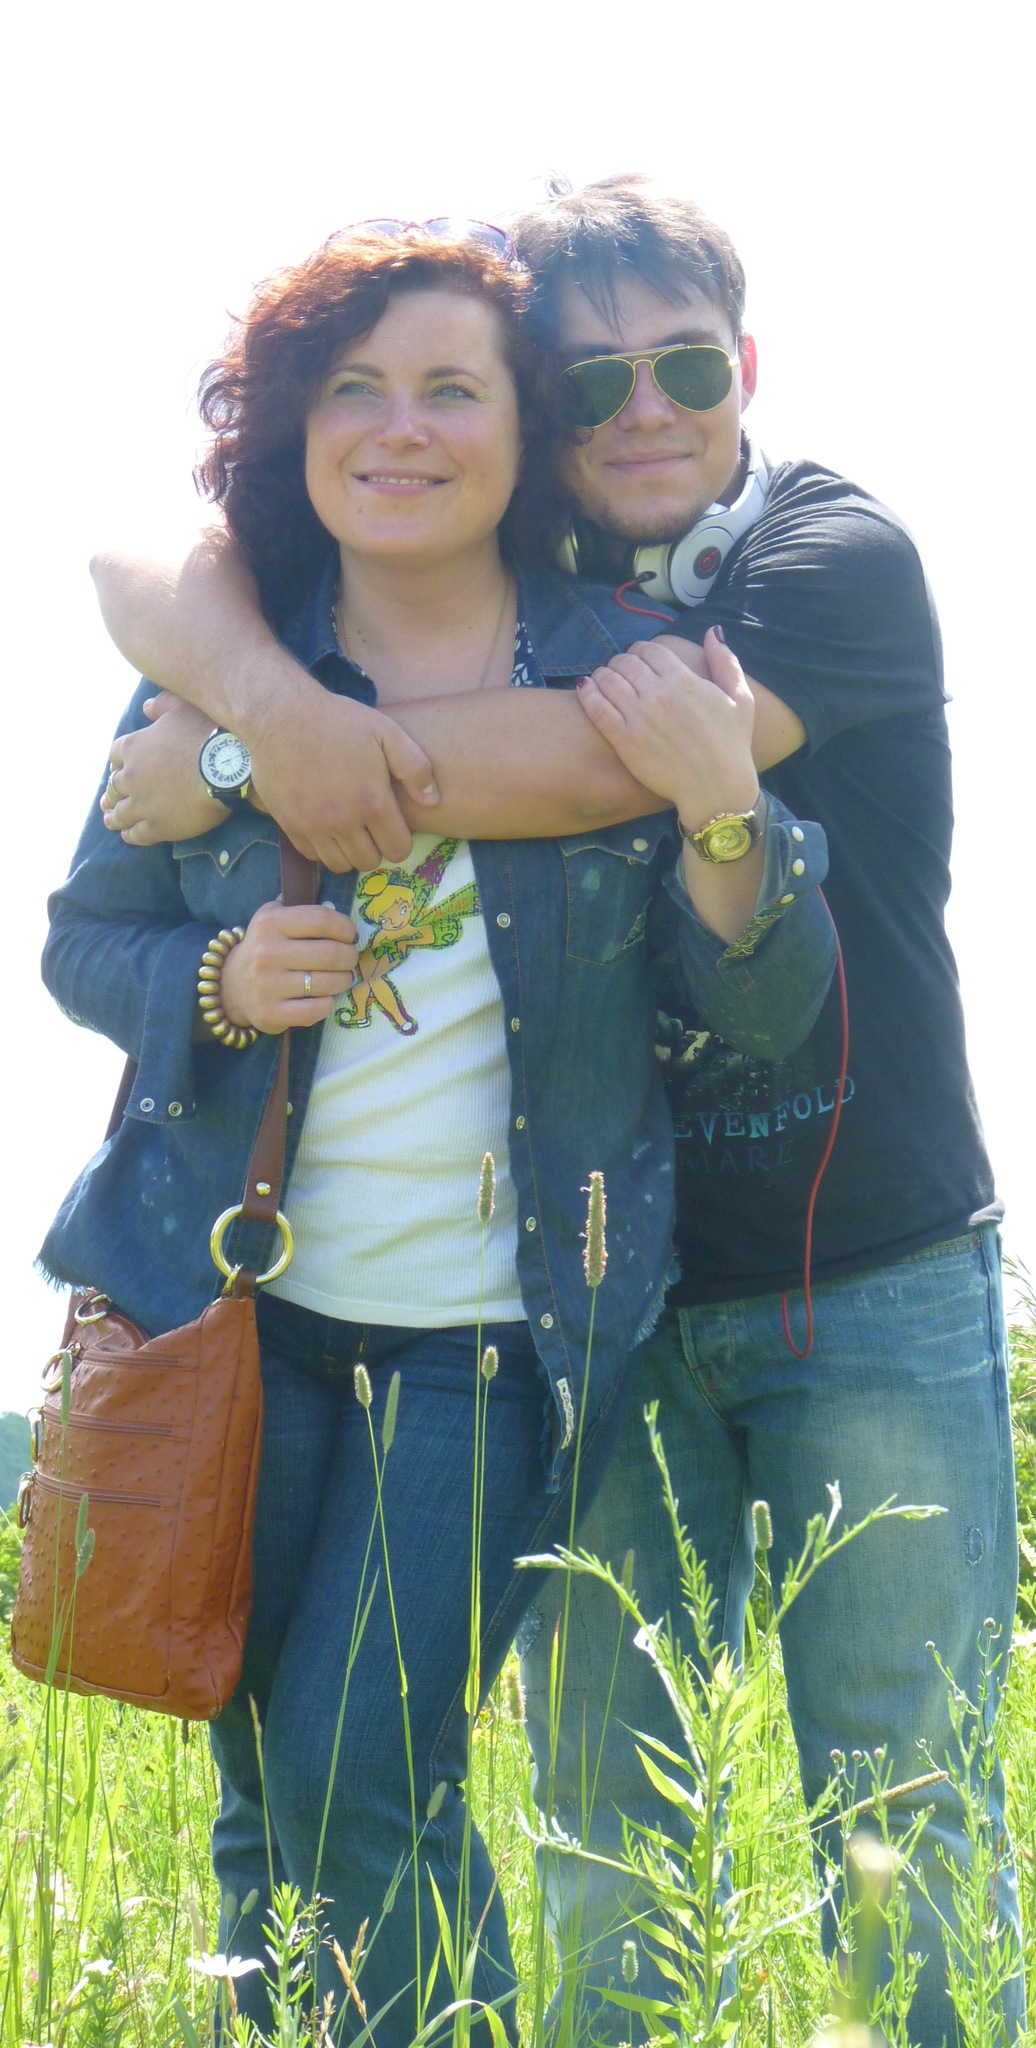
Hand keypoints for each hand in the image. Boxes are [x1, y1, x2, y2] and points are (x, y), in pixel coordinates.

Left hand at [103, 693, 222, 842]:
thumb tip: (146, 707)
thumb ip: (161, 704)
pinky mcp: (157, 826)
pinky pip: (137, 834)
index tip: (119, 767)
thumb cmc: (207, 733)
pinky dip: (130, 834)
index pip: (115, 755)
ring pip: (120, 814)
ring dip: (114, 816)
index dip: (117, 762)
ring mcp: (142, 804)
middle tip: (108, 798)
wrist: (226, 768)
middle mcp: (131, 777)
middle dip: (111, 793)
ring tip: (111, 820)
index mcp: (134, 747)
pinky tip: (129, 835)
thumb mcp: (182, 707)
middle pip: (113, 787)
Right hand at [219, 901, 358, 1035]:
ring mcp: (268, 986)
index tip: (350, 935)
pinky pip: (317, 1009)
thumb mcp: (272, 916)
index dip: (345, 927)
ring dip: (343, 980)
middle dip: (350, 957)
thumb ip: (299, 903)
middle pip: (331, 954)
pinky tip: (324, 997)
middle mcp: (267, 953)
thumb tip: (333, 901)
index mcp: (271, 924)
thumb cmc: (264, 947)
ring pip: (328, 983)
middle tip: (350, 959)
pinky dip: (327, 1004)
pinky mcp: (271, 1013)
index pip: (321, 919)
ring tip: (341, 977)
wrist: (231, 985)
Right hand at [244, 689, 439, 871]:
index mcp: (373, 802)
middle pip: (369, 862)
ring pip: (340, 865)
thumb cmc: (338, 722)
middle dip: (375, 849)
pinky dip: (322, 848)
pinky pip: (312, 856)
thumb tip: (432, 801)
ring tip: (349, 831)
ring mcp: (314, 827)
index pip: (397, 850)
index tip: (392, 827)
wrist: (282, 717)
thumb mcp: (386, 733)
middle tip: (370, 828)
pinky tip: (325, 827)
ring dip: (349, 853)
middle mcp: (344, 822)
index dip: (399, 842)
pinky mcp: (290, 826)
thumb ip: (415, 768)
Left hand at [576, 627, 757, 827]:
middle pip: (625, 662)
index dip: (640, 649)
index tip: (638, 657)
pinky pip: (597, 708)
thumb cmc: (732, 744)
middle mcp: (658, 694)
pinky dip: (588, 693)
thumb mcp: (740, 698)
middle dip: (621, 661)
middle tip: (620, 669)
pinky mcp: (624, 741)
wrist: (716, 787)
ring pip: (608, 680)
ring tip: (603, 678)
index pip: (649, 649)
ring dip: (603, 674)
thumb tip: (713, 631)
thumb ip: (725, 661)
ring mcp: (639, 717)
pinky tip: (585, 688)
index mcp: (684, 680)